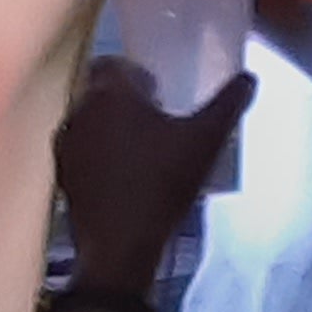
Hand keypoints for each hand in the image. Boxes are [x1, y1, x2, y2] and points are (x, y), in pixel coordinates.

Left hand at [52, 56, 253, 297]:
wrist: (120, 247)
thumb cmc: (162, 184)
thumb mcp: (206, 141)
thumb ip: (228, 104)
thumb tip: (248, 78)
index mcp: (109, 93)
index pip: (111, 64)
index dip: (135, 74)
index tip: (158, 93)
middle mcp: (79, 112)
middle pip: (100, 94)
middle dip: (125, 103)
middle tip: (156, 122)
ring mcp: (66, 147)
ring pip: (89, 124)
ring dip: (110, 130)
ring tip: (142, 152)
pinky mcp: (63, 178)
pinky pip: (81, 154)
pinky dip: (98, 158)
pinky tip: (124, 179)